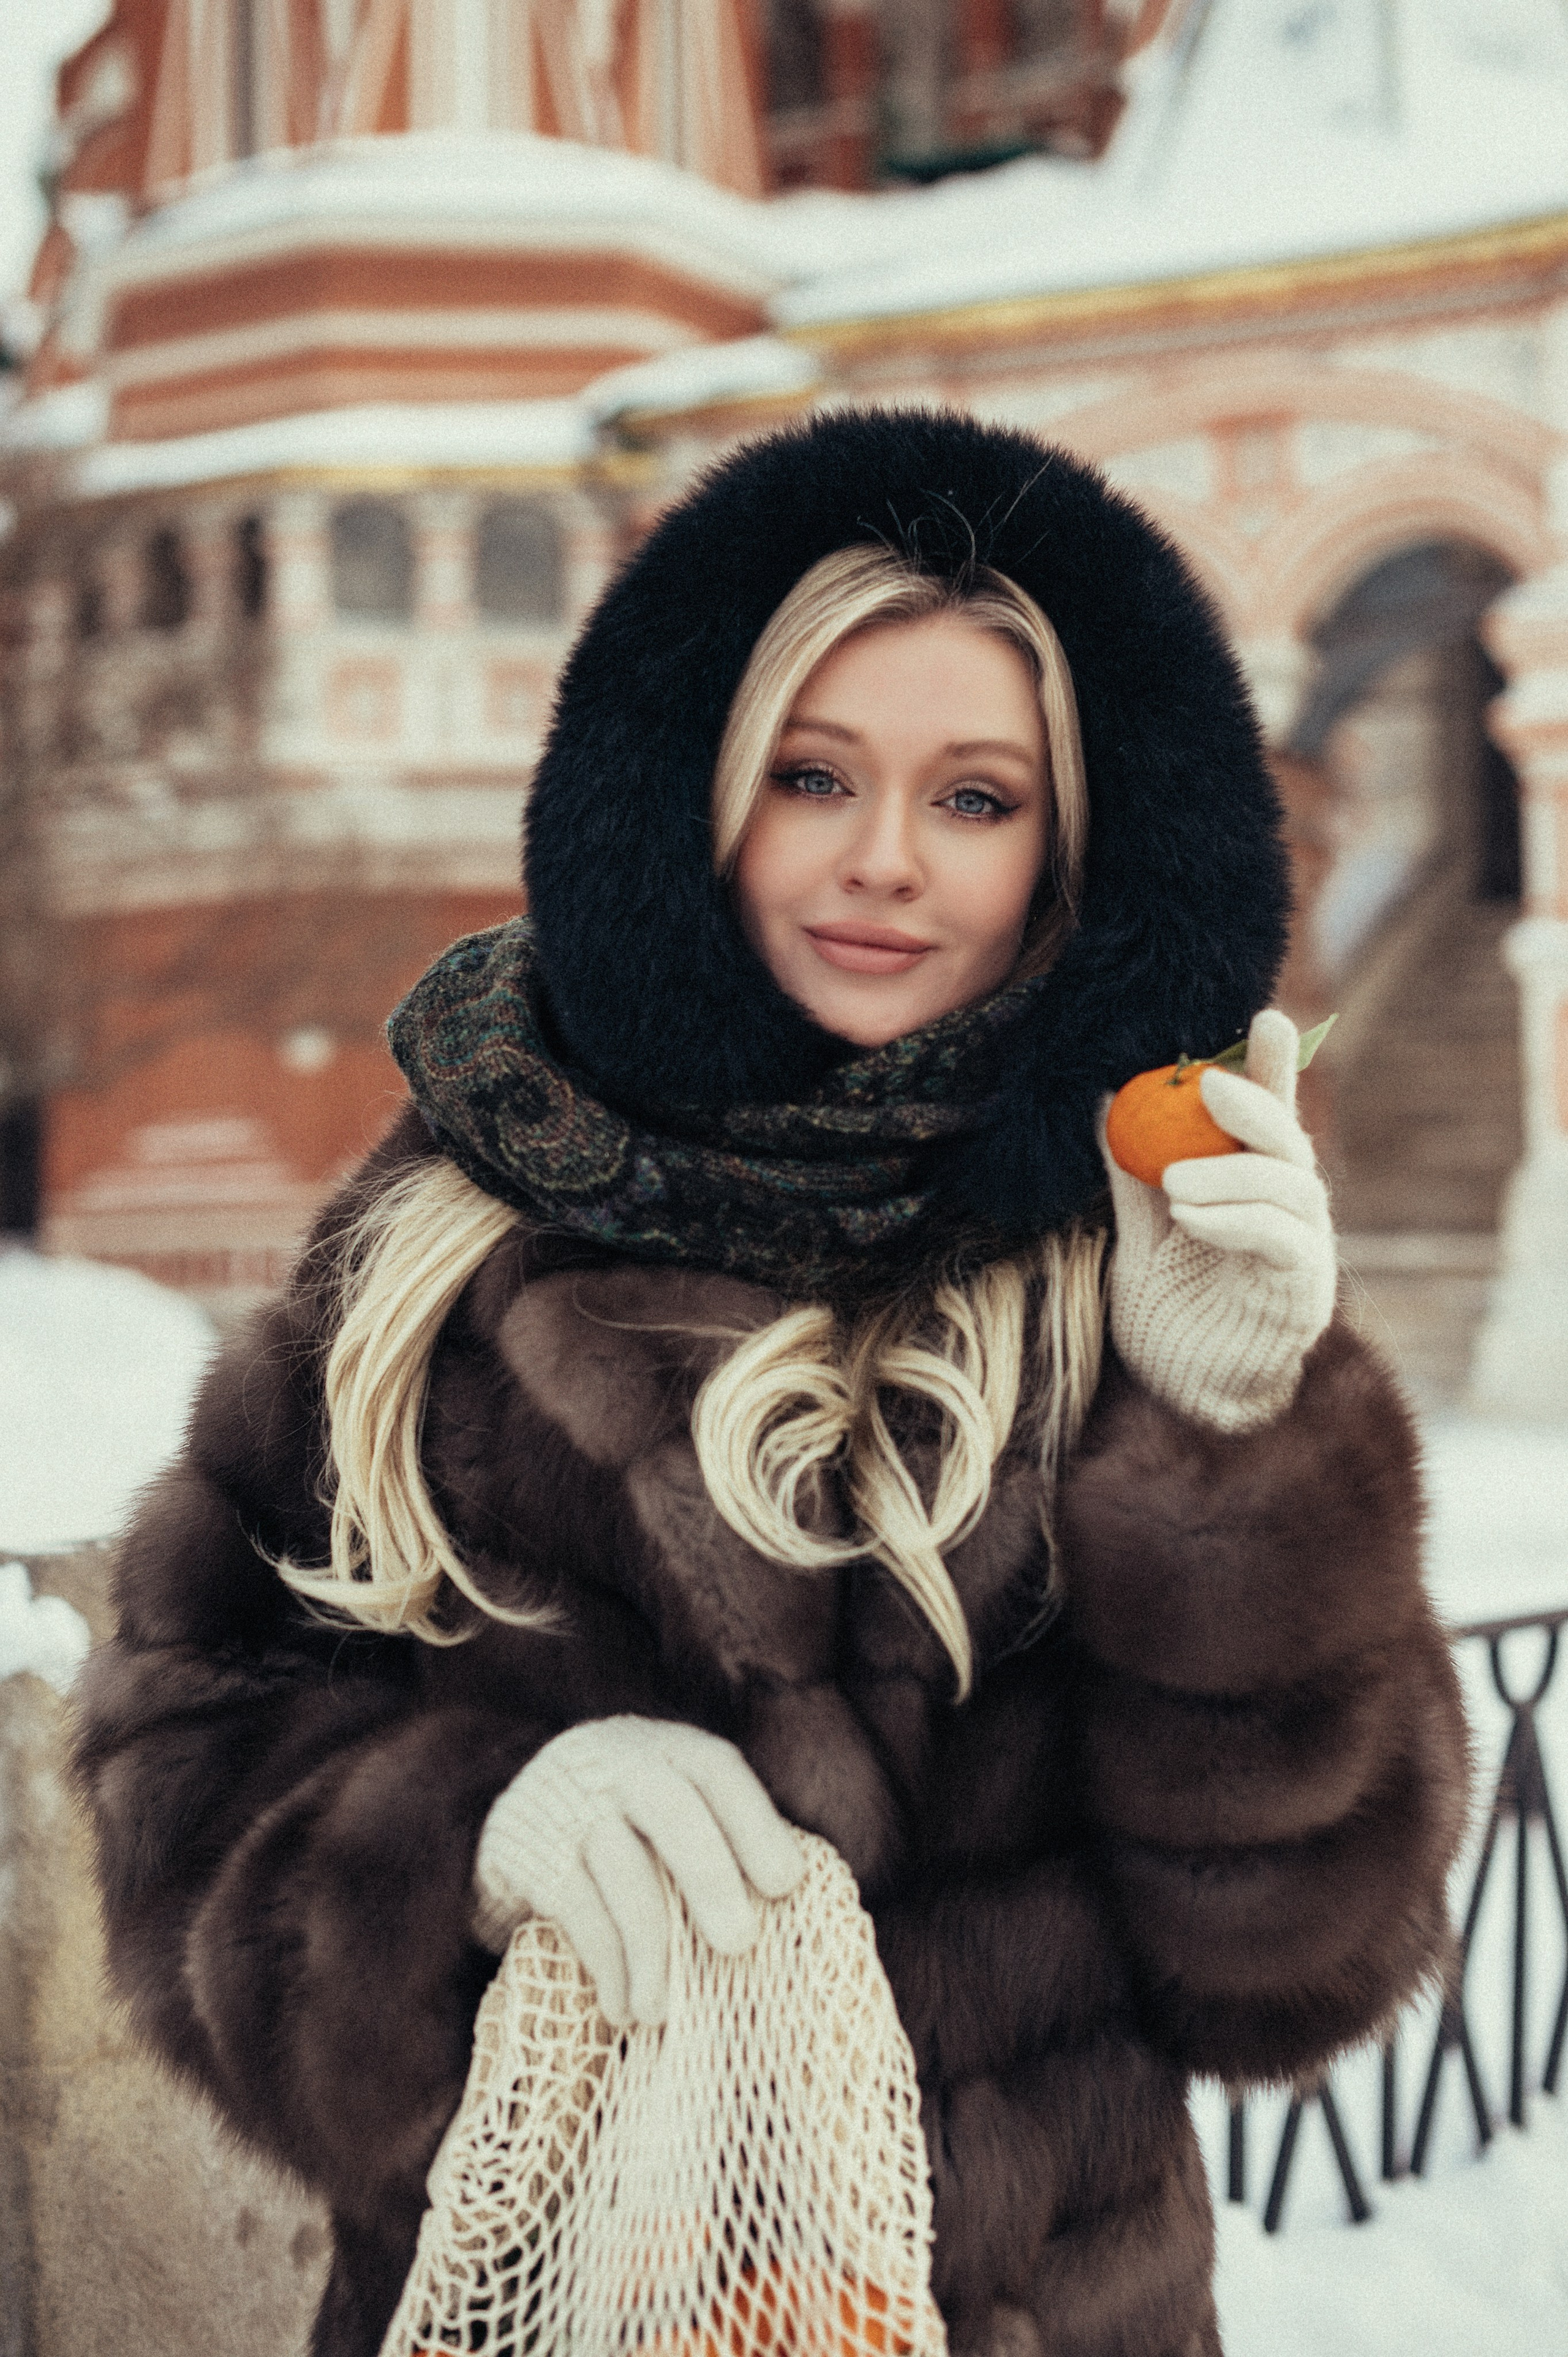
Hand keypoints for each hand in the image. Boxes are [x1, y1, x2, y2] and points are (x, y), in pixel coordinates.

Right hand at [472, 1715, 804, 2026]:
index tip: (787, 1884)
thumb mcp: (667, 1813)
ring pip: (623, 1869)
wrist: (514, 1823)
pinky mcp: (526, 1847)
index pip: (716, 1769)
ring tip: (662, 2013)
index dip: (756, 1824)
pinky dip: (607, 1964)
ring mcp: (567, 1803)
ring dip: (652, 1949)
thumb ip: (717, 1843)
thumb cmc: (623, 1832)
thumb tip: (786, 1910)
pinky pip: (576, 1908)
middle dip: (712, 1878)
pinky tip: (622, 2007)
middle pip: (673, 1811)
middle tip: (741, 1944)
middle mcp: (615, 1762)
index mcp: (664, 1750)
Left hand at [1101, 1009, 1335, 1432]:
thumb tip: (1106, 1099)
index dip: (1272, 1068)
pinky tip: (1191, 1215)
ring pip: (1290, 1185)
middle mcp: (1289, 1210)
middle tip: (1209, 1080)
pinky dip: (1237, 1218)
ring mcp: (1304, 1249)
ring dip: (1232, 1171)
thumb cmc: (1168, 1317)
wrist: (1185, 1400)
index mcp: (1253, 1187)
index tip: (1264, 1018)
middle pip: (1288, 1140)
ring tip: (1175, 1181)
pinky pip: (1281, 1240)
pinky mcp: (1303, 1290)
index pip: (1266, 1116)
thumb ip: (1131, 1175)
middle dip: (1257, 1102)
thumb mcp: (1140, 1236)